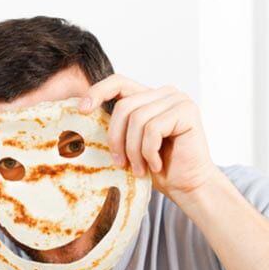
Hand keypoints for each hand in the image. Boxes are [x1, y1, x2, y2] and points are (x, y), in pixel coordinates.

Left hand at [79, 75, 215, 198]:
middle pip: (124, 106)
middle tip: (120, 163)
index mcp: (149, 97)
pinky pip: (153, 129)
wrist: (187, 187)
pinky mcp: (187, 111)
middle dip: (117, 139)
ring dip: (134, 150)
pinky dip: (149, 152)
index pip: (118, 82)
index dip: (97, 92)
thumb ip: (117, 125)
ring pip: (137, 119)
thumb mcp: (129, 143)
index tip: (81, 110)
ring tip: (140, 168)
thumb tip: (81, 112)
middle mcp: (164, 93)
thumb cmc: (157, 168)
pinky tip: (156, 164)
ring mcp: (178, 100)